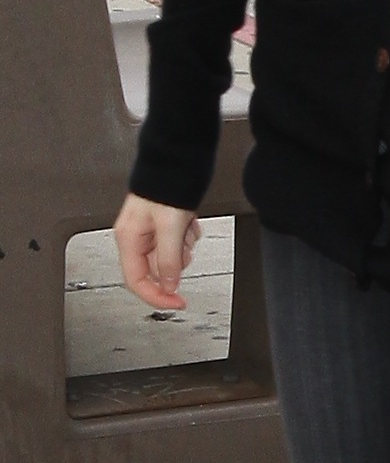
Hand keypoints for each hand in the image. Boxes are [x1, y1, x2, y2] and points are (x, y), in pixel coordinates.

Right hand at [114, 194, 200, 311]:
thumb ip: (168, 260)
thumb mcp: (169, 228)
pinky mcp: (163, 223)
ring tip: (185, 227)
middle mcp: (135, 236)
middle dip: (175, 261)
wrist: (177, 159)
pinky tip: (188, 220)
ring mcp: (149, 230)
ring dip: (183, 246)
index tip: (177, 302)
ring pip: (169, 256)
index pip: (136, 281)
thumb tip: (169, 285)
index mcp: (128, 238)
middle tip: (183, 243)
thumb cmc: (166, 185)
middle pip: (155, 269)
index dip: (157, 296)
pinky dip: (186, 235)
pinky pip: (177, 242)